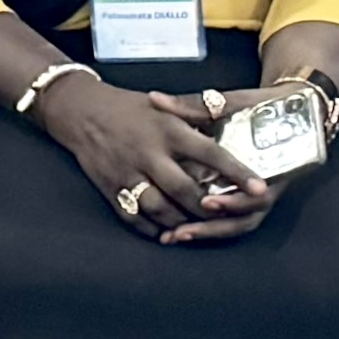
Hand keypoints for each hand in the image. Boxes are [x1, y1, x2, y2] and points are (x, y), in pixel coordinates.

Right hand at [34, 76, 262, 243]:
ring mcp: (127, 174)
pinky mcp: (110, 189)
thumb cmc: (129, 108)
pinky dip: (154, 229)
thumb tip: (229, 130)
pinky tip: (168, 232)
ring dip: (183, 223)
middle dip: (211, 208)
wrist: (78, 111)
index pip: (210, 154)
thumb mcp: (164, 105)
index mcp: (167, 130)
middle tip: (229, 215)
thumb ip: (195, 119)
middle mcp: (149, 154)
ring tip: (200, 227)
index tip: (260, 188)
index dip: (237, 172)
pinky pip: (135, 218)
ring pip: (161, 210)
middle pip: (186, 191)